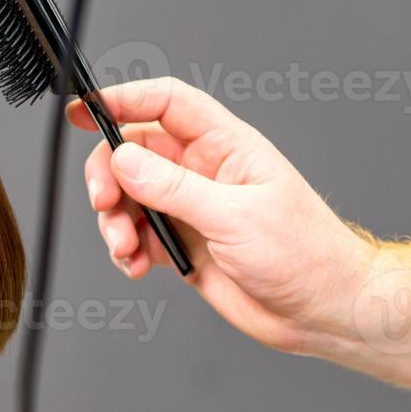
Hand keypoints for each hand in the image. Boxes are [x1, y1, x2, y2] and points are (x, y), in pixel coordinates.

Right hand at [67, 77, 376, 353]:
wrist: (324, 312)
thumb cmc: (306, 255)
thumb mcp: (237, 216)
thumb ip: (175, 188)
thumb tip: (125, 159)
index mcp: (226, 147)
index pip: (167, 104)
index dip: (125, 99)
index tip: (86, 110)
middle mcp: (204, 172)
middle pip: (134, 152)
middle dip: (109, 175)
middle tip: (104, 202)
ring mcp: (192, 209)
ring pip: (129, 197)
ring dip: (116, 221)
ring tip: (127, 247)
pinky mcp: (184, 244)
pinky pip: (137, 236)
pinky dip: (127, 250)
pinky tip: (138, 265)